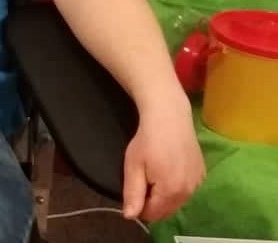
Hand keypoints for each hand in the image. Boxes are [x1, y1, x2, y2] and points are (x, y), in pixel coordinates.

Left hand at [122, 96, 204, 220]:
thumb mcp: (133, 165)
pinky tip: (169, 168)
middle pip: (167, 210)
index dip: (140, 206)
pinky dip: (177, 186)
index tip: (135, 188)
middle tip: (144, 179)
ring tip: (155, 172)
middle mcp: (189, 191)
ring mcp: (198, 182)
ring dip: (165, 195)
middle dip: (153, 202)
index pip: (154, 214)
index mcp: (171, 192)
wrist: (169, 116)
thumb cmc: (147, 139)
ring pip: (178, 201)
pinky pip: (187, 189)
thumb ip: (133, 193)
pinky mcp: (202, 173)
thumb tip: (130, 217)